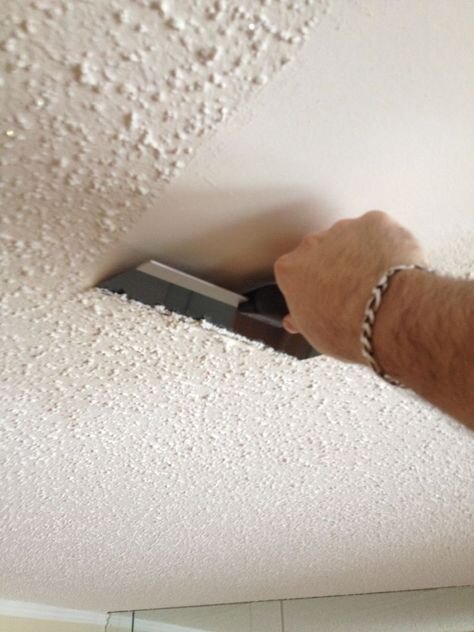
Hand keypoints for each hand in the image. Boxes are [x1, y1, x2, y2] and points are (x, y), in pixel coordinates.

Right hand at [274, 211, 426, 362]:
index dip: (311, 286)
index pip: (294, 273)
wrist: (391, 315)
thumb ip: (302, 317)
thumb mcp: (316, 333)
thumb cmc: (352, 327)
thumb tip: (297, 319)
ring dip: (360, 253)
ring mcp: (343, 230)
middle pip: (320, 251)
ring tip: (377, 281)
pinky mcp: (375, 222)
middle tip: (352, 291)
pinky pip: (379, 230)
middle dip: (334, 265)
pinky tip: (393, 266)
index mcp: (291, 270)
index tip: (322, 296)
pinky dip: (386, 244)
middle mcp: (312, 245)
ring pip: (350, 238)